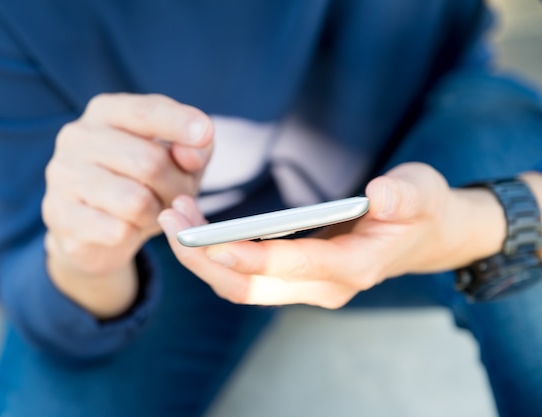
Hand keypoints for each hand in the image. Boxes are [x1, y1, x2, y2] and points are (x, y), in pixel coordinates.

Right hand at [42, 93, 213, 316]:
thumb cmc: (143, 182)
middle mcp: (78, 137)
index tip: (204, 133)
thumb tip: (193, 152)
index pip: (146, 111)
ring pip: (135, 201)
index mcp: (106, 112)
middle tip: (179, 199)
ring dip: (157, 214)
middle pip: (149, 162)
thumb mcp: (177, 160)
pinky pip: (118, 231)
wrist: (94, 229)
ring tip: (154, 213)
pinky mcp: (61, 215)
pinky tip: (128, 228)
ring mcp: (63, 176)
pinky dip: (135, 233)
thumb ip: (194, 148)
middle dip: (177, 187)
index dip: (179, 122)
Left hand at [159, 162, 505, 308]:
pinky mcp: (293, 279)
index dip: (250, 255)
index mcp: (354, 265)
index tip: (210, 239)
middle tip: (172, 221)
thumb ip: (404, 196)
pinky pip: (245, 279)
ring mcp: (307, 287)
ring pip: (240, 287)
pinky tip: (195, 231)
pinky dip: (215, 259)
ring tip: (174, 221)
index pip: (293, 266)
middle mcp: (324, 286)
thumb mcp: (421, 192)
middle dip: (206, 260)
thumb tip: (381, 193)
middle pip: (251, 287)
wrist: (423, 234)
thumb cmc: (419, 208)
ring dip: (202, 260)